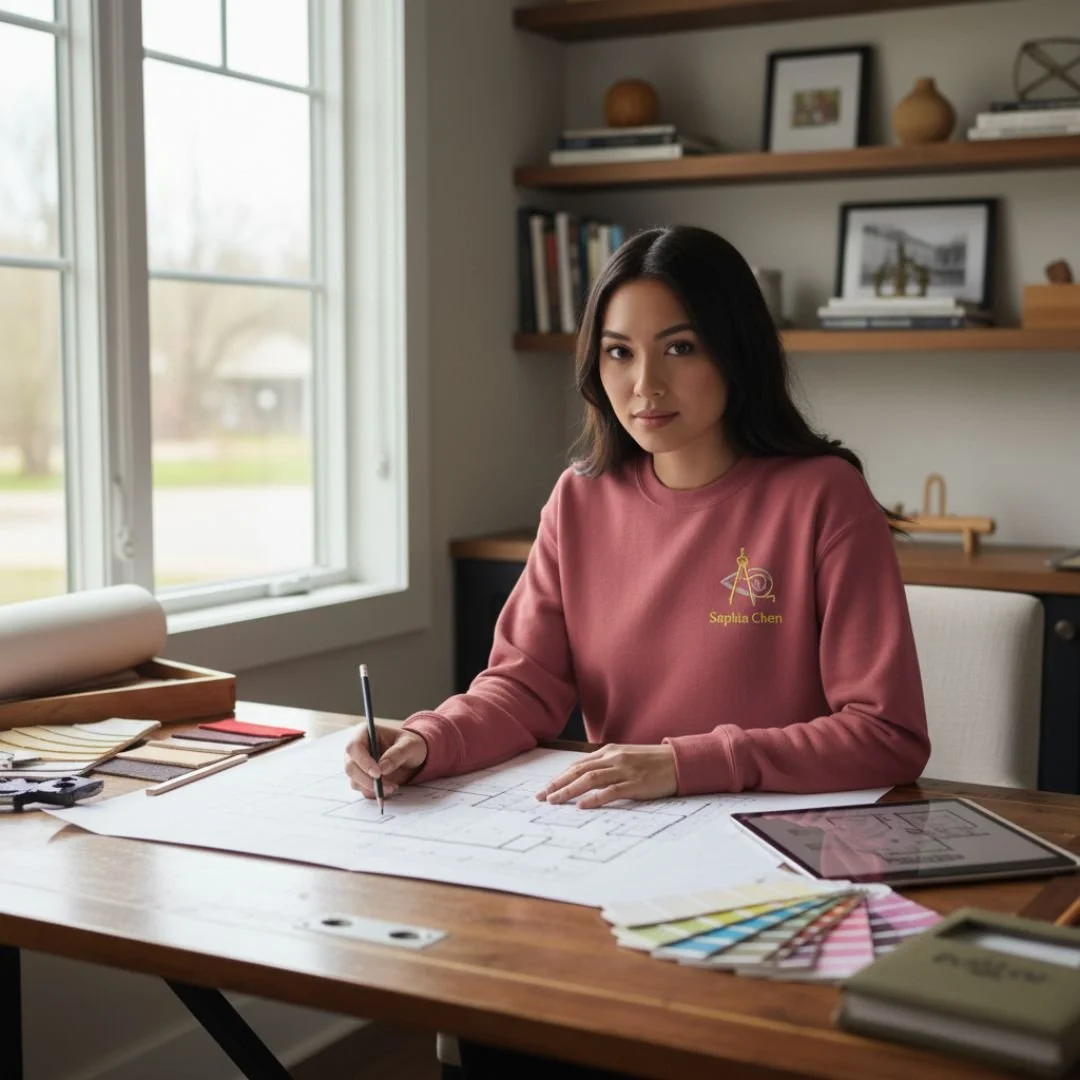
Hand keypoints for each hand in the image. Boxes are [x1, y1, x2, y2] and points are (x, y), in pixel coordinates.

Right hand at [344, 722, 427, 800]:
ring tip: (393, 786)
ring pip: (355, 781)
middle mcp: (356, 749)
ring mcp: (357, 765)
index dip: (363, 761)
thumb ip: (396, 754)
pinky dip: (374, 793)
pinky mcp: (361, 778)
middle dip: (367, 780)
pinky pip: (362, 789)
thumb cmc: (409, 745)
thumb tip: (382, 769)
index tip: (378, 774)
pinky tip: (389, 788)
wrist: (412, 757)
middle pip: (350, 767)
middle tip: (387, 787)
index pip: (354, 747)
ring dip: (373, 788)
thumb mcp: (409, 745)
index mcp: (364, 733)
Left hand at [535, 744, 677, 808]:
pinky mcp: (636, 784)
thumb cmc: (652, 762)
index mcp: (610, 752)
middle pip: (579, 770)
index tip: (545, 789)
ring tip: (555, 801)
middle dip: (557, 784)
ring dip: (569, 790)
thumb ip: (607, 765)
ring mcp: (624, 770)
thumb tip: (585, 778)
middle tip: (541, 797)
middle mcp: (614, 758)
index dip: (559, 777)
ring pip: (590, 779)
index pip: (578, 764)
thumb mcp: (626, 758)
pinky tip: (582, 805)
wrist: (679, 761)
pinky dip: (594, 798)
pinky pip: (611, 791)